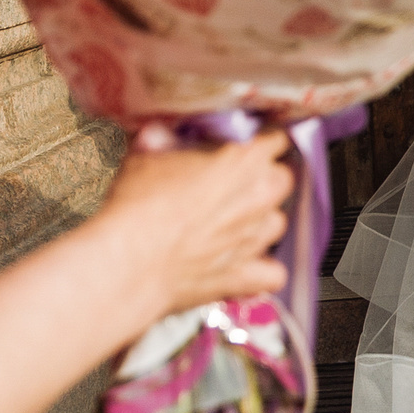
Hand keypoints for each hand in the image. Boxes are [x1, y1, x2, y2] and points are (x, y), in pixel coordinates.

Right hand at [97, 128, 295, 316]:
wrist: (130, 260)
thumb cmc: (138, 206)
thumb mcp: (145, 156)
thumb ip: (160, 142)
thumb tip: (157, 135)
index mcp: (243, 161)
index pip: (276, 140)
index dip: (260, 142)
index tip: (247, 145)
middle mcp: (258, 199)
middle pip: (283, 181)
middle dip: (265, 179)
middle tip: (236, 182)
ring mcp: (254, 239)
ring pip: (277, 224)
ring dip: (261, 222)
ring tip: (233, 222)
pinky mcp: (243, 276)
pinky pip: (273, 274)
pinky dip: (263, 270)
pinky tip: (243, 263)